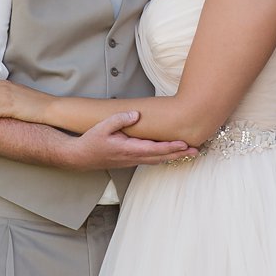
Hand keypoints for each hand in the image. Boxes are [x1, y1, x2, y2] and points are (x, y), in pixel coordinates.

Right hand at [68, 110, 196, 168]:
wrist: (79, 157)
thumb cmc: (90, 141)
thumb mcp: (102, 127)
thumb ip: (120, 119)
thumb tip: (136, 114)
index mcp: (128, 149)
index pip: (154, 149)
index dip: (171, 147)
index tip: (184, 144)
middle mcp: (132, 157)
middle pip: (161, 157)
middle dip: (179, 154)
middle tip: (196, 151)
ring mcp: (131, 161)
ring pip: (157, 160)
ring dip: (173, 157)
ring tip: (188, 153)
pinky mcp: (129, 160)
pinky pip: (151, 160)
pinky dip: (163, 157)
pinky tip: (169, 154)